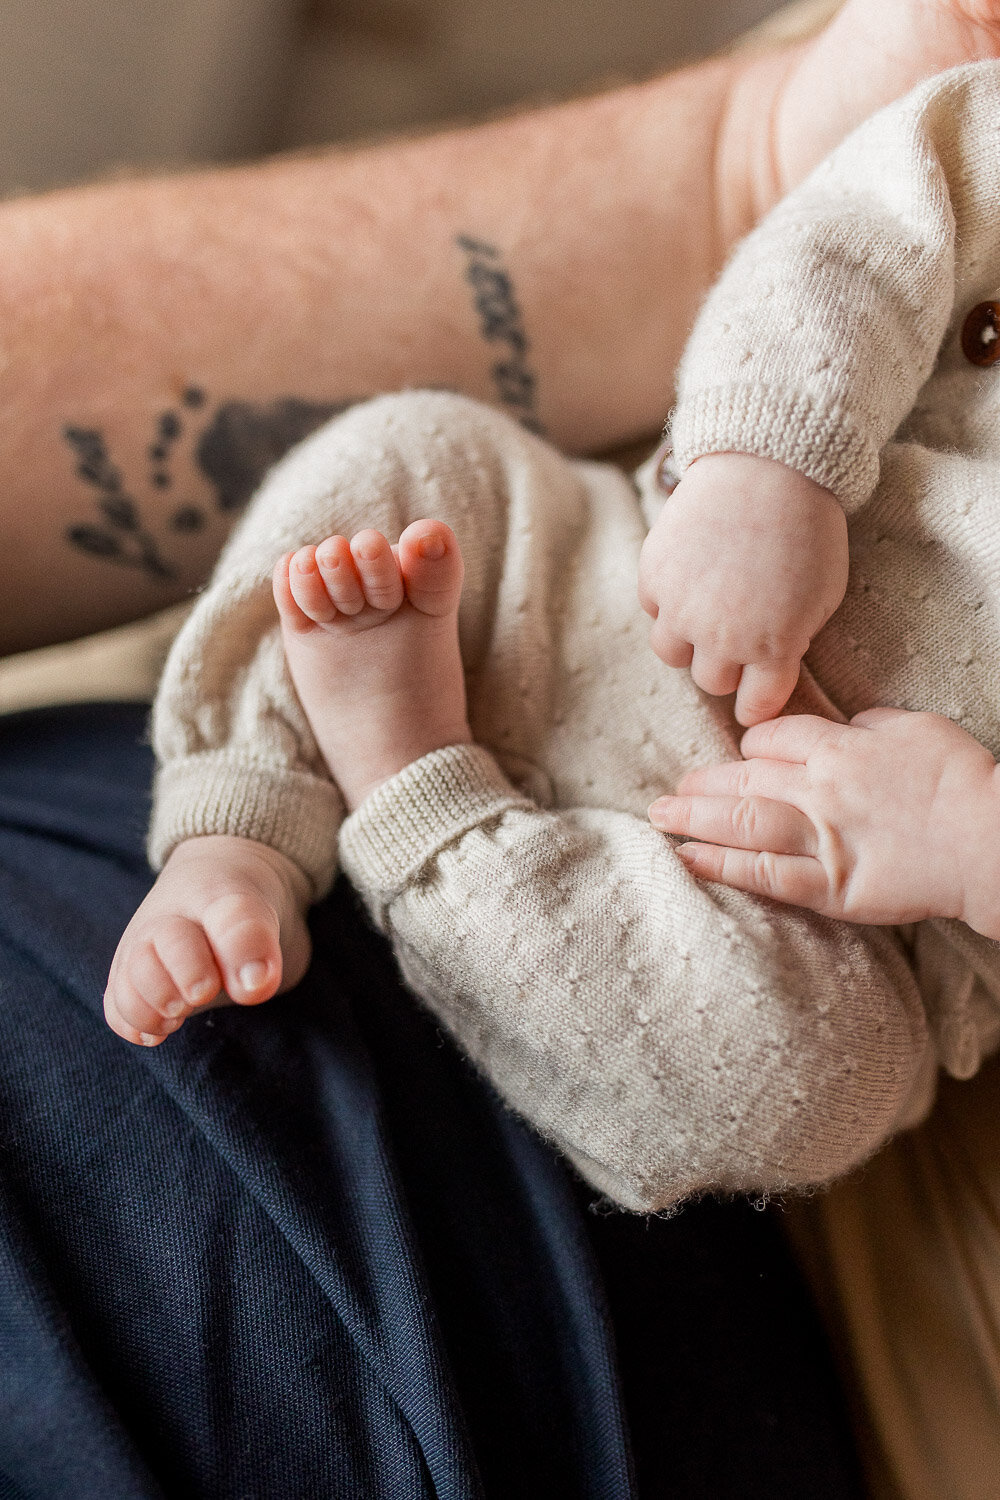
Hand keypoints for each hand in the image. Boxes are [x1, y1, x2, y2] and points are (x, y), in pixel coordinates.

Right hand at [638, 453, 848, 725]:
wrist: (767, 467)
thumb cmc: (808, 530)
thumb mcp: (824, 595)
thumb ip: (796, 638)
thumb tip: (770, 661)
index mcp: (774, 648)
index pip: (755, 707)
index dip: (756, 702)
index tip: (754, 695)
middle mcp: (724, 640)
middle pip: (712, 683)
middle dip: (726, 665)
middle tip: (736, 636)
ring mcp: (682, 611)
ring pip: (672, 655)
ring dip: (689, 641)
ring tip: (704, 613)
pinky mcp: (654, 578)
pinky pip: (653, 610)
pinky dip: (668, 600)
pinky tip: (690, 576)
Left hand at [648, 708, 999, 935]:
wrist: (992, 841)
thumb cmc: (962, 778)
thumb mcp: (914, 727)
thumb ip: (867, 724)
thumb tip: (845, 726)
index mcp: (839, 747)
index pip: (772, 739)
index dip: (751, 746)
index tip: (741, 756)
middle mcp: (819, 790)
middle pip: (743, 780)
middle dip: (702, 783)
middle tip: (672, 789)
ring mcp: (822, 839)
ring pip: (742, 824)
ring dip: (694, 819)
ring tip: (661, 817)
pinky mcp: (831, 886)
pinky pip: (765, 876)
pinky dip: (722, 866)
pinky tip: (689, 859)